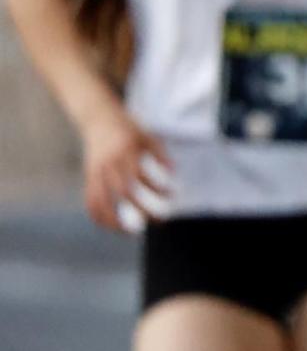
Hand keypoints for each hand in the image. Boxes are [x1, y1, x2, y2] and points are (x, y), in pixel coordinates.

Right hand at [80, 106, 171, 232]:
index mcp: (125, 151)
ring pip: (101, 201)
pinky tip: (111, 226)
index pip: (142, 176)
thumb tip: (173, 173)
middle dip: (142, 210)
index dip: (157, 189)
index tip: (171, 196)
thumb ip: (160, 153)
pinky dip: (98, 216)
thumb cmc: (127, 127)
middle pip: (124, 193)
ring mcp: (95, 171)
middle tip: (159, 221)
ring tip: (132, 232)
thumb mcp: (147, 135)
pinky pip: (90, 200)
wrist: (98, 119)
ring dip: (116, 220)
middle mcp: (109, 163)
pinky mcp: (88, 176)